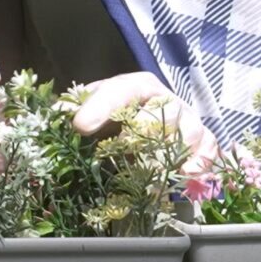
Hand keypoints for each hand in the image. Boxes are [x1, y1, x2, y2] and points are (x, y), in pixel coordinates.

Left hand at [70, 70, 219, 172]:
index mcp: (136, 86)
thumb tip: (50, 116)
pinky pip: (210, 148)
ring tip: (157, 170)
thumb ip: (74, 109)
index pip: (119, 91)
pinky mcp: (203, 140)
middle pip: (160, 111)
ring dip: (174, 151)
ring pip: (189, 130)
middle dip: (144, 130)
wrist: (149, 116)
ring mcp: (187, 119)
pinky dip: (202, 162)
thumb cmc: (118, 112)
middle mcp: (165, 98)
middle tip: (125, 148)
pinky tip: (187, 175)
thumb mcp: (94, 105)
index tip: (79, 126)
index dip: (100, 107)